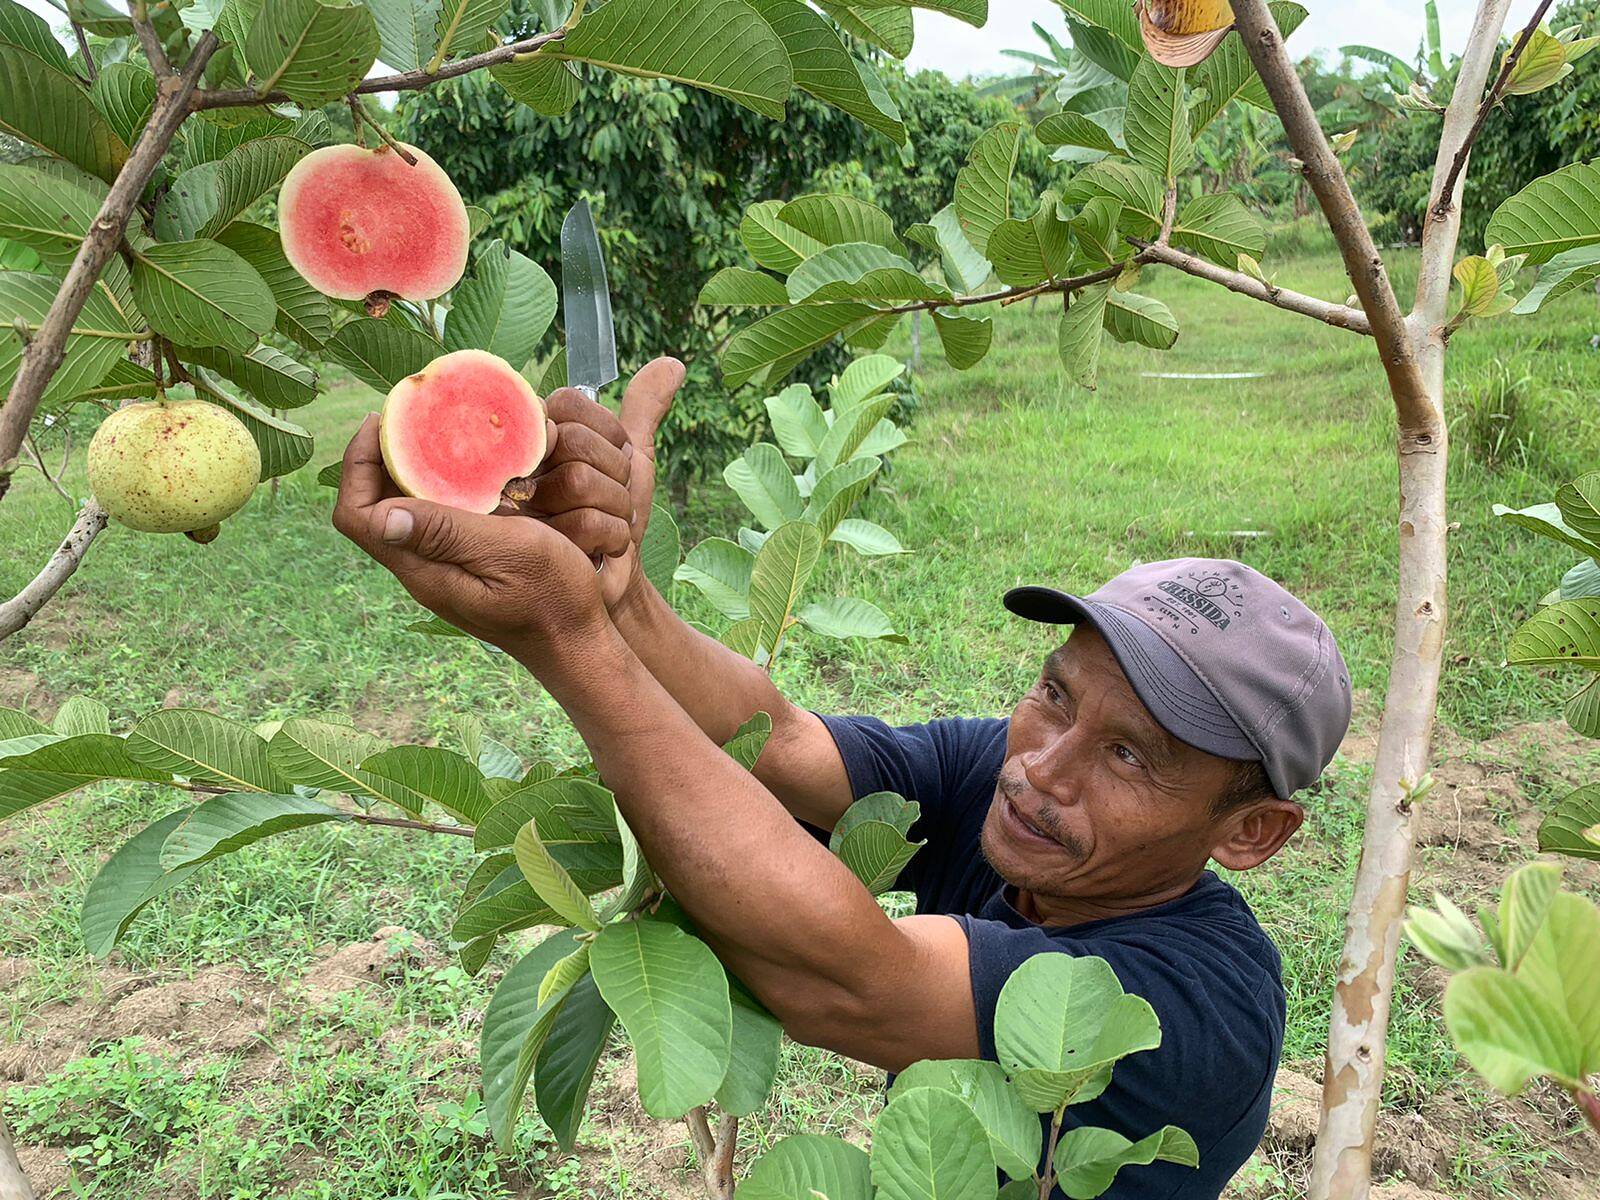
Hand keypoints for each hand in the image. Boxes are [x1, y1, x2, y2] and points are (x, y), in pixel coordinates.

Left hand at [332, 414, 608, 665]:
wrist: (579, 642)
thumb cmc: (553, 598)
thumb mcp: (509, 553)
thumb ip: (448, 533)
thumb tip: (382, 515)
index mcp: (424, 568)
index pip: (358, 515)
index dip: (358, 463)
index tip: (384, 420)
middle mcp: (423, 568)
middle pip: (374, 506)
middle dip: (382, 456)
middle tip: (413, 415)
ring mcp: (444, 568)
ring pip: (405, 510)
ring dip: (414, 467)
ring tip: (440, 431)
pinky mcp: (466, 564)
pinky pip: (437, 517)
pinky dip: (445, 484)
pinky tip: (473, 466)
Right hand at [511, 357, 684, 609]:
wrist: (615, 578)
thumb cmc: (613, 516)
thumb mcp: (632, 457)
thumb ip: (643, 408)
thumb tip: (673, 364)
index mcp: (536, 434)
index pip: (569, 403)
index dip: (606, 434)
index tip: (611, 460)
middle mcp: (512, 464)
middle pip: (574, 442)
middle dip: (614, 475)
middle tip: (608, 497)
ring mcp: (510, 505)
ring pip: (578, 482)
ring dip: (613, 509)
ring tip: (603, 523)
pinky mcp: (520, 546)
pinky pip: (583, 523)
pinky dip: (612, 537)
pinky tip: (601, 548)